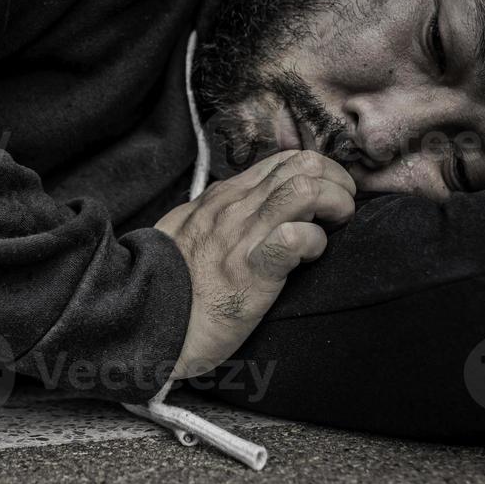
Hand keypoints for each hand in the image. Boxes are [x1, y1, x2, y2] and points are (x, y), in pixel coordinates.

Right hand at [154, 150, 355, 380]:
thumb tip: (237, 208)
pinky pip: (295, 238)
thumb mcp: (184, 233)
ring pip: (306, 189)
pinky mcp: (251, 271)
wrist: (143, 322)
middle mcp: (234, 208)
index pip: (282, 161)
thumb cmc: (167, 285)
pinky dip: (314, 242)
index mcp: (221, 198)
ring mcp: (242, 236)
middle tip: (341, 210)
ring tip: (336, 226)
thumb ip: (213, 216)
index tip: (326, 198)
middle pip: (303, 164)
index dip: (317, 172)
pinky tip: (311, 256)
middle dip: (337, 181)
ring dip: (335, 203)